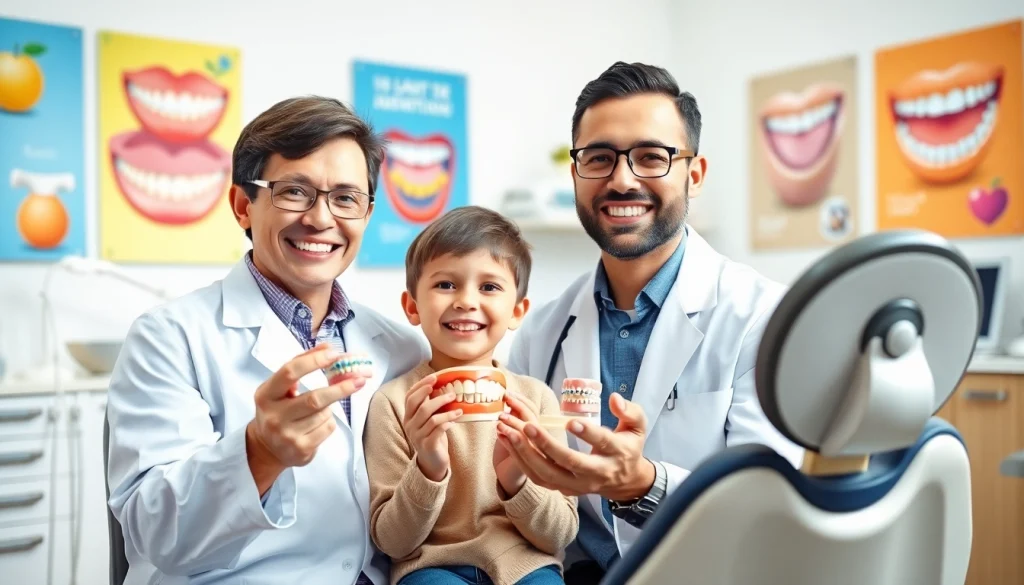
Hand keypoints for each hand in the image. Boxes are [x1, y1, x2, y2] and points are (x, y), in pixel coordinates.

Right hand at [247, 344, 361, 493]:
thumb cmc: (278, 409)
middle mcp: (274, 416)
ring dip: (330, 407)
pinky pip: (327, 428)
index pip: (290, 372)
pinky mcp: (301, 450)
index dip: (314, 361)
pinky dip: (329, 421)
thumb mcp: (281, 387)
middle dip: (340, 388)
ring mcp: (287, 435)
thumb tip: (328, 347)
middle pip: (314, 398)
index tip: (335, 354)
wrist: (266, 448)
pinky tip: (317, 424)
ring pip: (324, 414)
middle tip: (359, 379)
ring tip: (318, 409)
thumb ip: (301, 364)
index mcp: (266, 394)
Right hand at [403, 374, 461, 482]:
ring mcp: (417, 436)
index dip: (421, 386)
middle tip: (451, 393)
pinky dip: (448, 423)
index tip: (434, 377)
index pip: (410, 397)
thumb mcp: (428, 420)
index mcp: (408, 416)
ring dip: (447, 411)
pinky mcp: (427, 445)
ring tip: (459, 409)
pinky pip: (438, 430)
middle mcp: (410, 425)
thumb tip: (443, 386)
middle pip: (420, 406)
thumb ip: (430, 406)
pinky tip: (455, 421)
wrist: (432, 462)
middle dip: (435, 396)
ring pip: (431, 418)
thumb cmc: (433, 436)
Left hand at [496, 392, 655, 500]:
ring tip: (508, 430)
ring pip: (547, 473)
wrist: (624, 481)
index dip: (587, 434)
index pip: (602, 443)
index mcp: (616, 454)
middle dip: (547, 444)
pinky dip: (519, 459)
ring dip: (524, 452)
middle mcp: (596, 473)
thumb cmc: (628, 447)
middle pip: (569, 462)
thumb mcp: (637, 427)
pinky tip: (506, 439)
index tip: (569, 422)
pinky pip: (537, 477)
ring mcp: (577, 484)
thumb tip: (614, 398)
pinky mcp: (562, 488)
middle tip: (527, 426)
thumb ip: (630, 411)